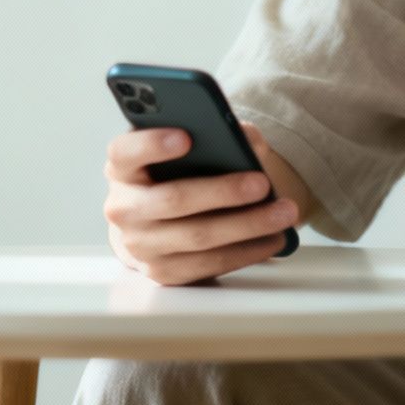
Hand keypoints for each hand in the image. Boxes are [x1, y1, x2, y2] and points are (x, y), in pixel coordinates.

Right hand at [101, 121, 297, 285]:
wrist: (148, 222)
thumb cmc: (170, 174)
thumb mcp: (179, 147)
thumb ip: (212, 133)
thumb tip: (246, 138)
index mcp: (121, 167)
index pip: (125, 152)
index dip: (152, 144)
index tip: (186, 137)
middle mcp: (123, 208)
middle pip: (173, 200)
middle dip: (222, 192)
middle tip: (262, 183)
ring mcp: (139, 245)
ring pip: (197, 237)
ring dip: (247, 226)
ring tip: (283, 212)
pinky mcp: (162, 272)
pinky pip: (209, 264)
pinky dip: (246, 251)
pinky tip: (272, 238)